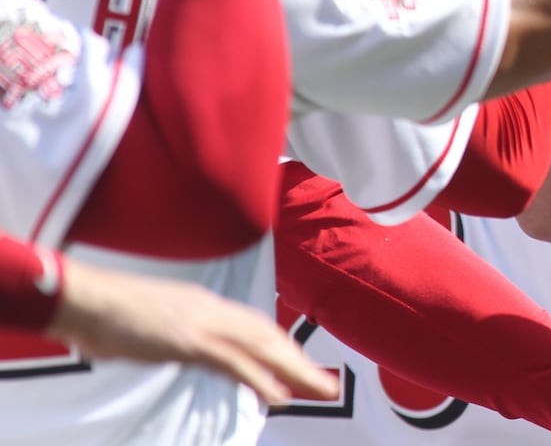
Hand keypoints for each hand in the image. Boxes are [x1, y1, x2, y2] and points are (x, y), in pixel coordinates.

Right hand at [48, 256, 338, 405]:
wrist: (80, 297)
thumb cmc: (104, 311)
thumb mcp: (150, 323)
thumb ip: (171, 334)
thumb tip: (175, 345)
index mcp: (202, 304)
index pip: (253, 326)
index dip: (280, 346)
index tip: (300, 363)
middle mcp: (210, 309)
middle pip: (267, 336)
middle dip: (299, 361)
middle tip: (327, 383)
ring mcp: (200, 323)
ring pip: (261, 347)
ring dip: (295, 370)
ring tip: (320, 390)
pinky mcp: (187, 340)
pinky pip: (232, 362)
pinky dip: (260, 378)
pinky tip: (279, 395)